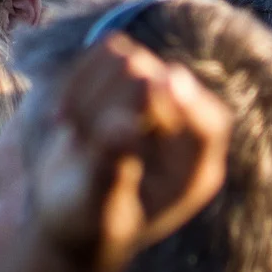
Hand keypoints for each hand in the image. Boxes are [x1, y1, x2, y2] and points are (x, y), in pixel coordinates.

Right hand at [26, 33, 230, 271]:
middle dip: (107, 105)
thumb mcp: (99, 205)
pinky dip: (81, 77)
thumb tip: (123, 127)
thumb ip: (114, 167)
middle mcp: (184, 130)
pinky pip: (109, 51)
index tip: (152, 83)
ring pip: (128, 60)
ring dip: (89, 93)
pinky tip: (65, 117)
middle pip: (158, 83)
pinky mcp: (131, 78)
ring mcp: (159, 100)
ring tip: (72, 132)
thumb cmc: (88, 220)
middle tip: (77, 138)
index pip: (207, 127)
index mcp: (193, 172)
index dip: (185, 103)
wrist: (68, 211)